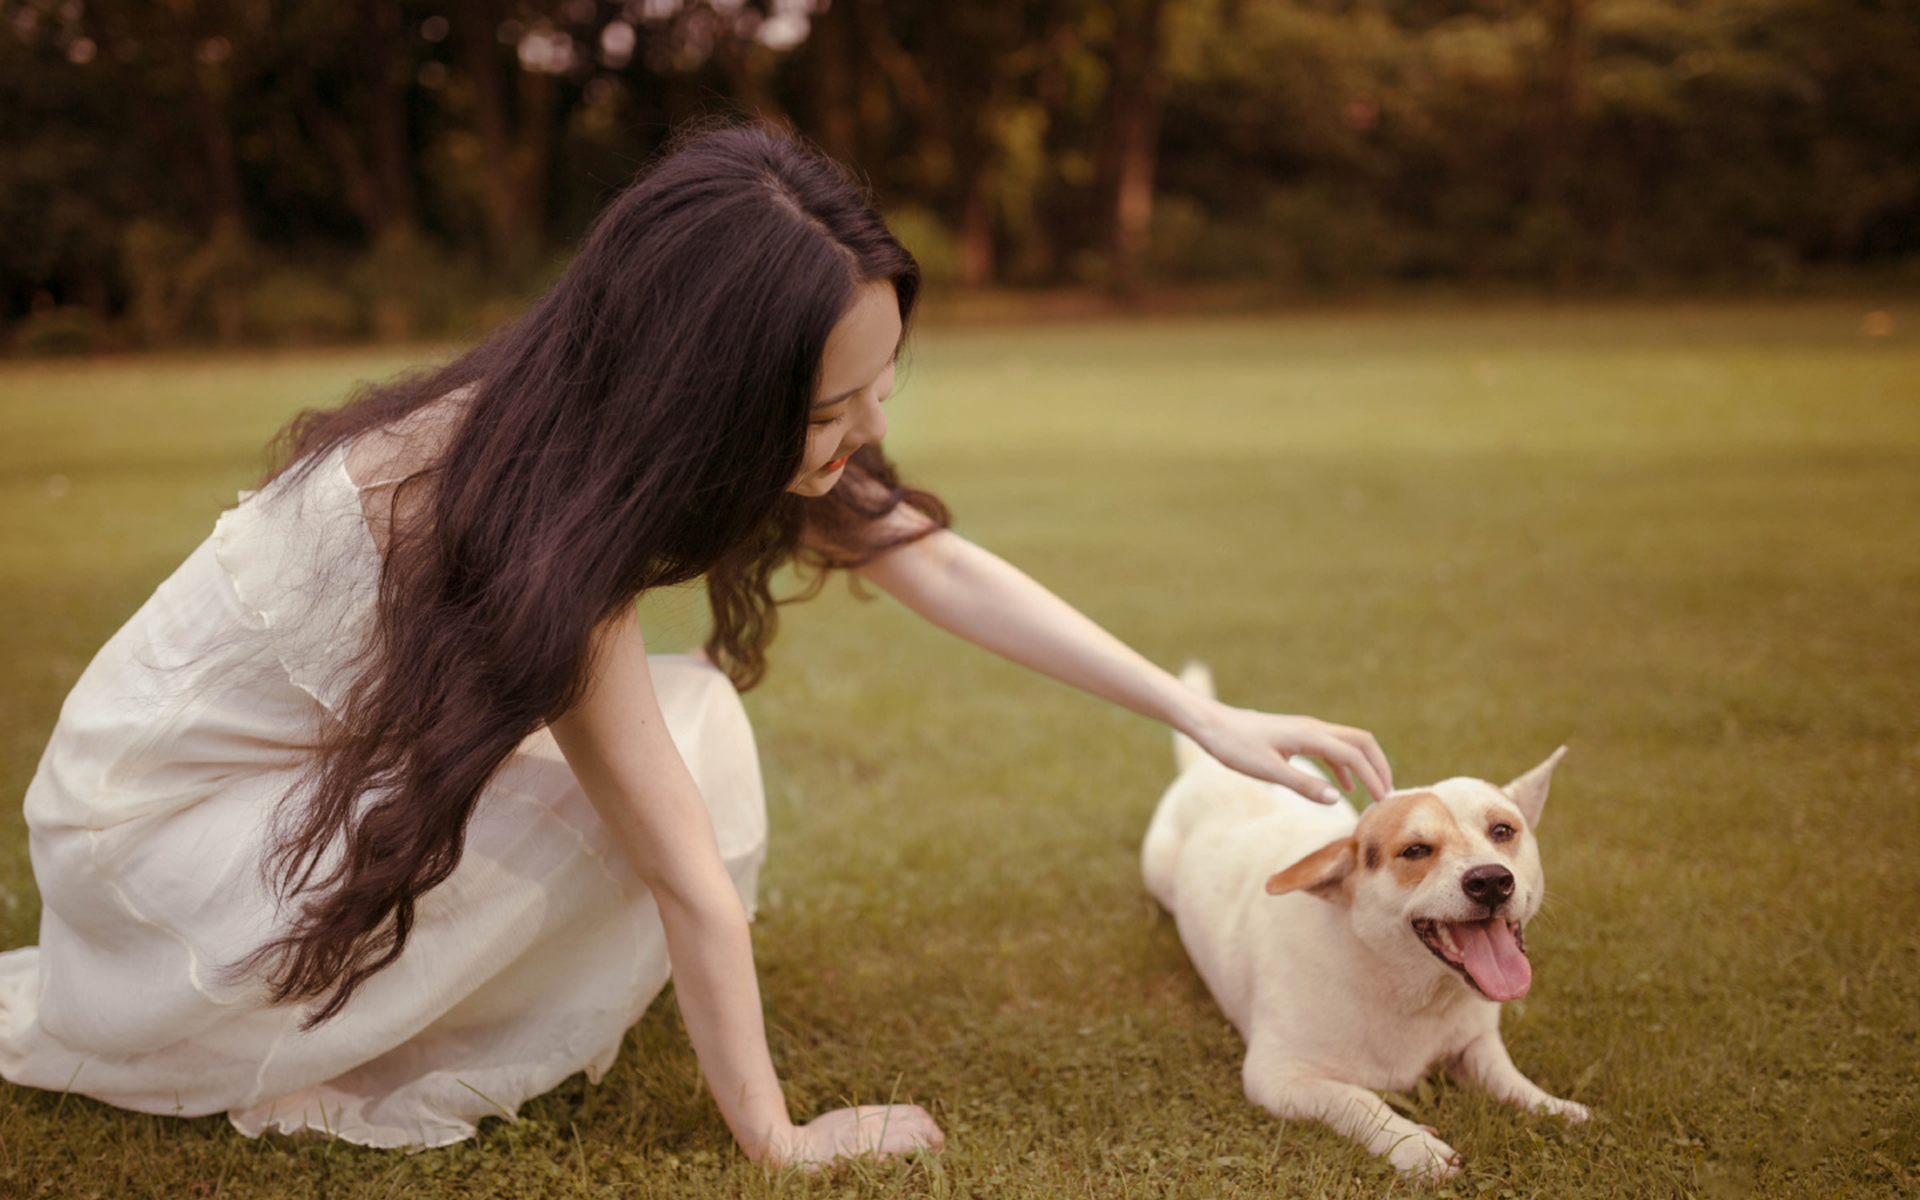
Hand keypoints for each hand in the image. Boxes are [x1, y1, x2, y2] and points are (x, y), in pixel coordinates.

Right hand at [765, 1104, 944, 1167]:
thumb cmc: (821, 1137)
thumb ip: (876, 1121)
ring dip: (925, 1150)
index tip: (935, 1136)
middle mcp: (871, 1126)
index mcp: (870, 1114)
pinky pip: (892, 1162)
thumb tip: (905, 1126)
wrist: (792, 1151)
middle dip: (934, 1138)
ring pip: (910, 1141)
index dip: (930, 1124)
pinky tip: (907, 1171)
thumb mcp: (851, 1119)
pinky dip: (904, 1166)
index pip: (913, 1113)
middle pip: (917, 1126)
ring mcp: (866, 1144)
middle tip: (938, 1149)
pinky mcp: (860, 1160)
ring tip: (929, 1159)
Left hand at [1189, 702, 1392, 802]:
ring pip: (1348, 744)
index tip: (1384, 801)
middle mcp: (1314, 728)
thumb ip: (1302, 785)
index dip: (1372, 777)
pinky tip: (1343, 788)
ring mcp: (1307, 730)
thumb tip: (1336, 798)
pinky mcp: (1298, 736)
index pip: (1354, 754)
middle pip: (1361, 742)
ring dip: (1364, 766)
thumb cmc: (1236, 747)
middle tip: (1389, 795)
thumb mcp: (1268, 771)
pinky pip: (1331, 748)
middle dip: (1378, 767)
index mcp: (1310, 735)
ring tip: (1373, 794)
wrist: (1212, 725)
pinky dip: (1344, 767)